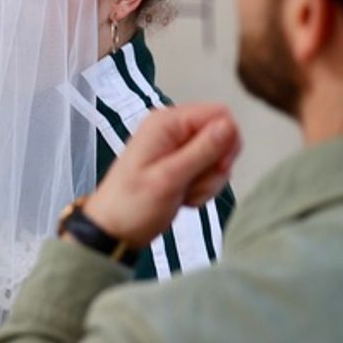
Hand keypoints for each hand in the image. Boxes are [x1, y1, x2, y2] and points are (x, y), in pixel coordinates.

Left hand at [82, 104, 240, 246]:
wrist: (115, 229)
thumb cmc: (129, 205)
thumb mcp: (168, 178)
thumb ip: (202, 150)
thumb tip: (228, 125)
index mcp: (166, 123)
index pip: (219, 113)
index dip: (226, 140)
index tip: (215, 166)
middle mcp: (172, 130)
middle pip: (223, 137)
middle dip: (215, 166)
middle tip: (193, 181)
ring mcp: (178, 148)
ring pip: (219, 158)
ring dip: (207, 182)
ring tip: (182, 191)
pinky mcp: (182, 166)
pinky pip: (210, 173)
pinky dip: (202, 189)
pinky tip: (182, 196)